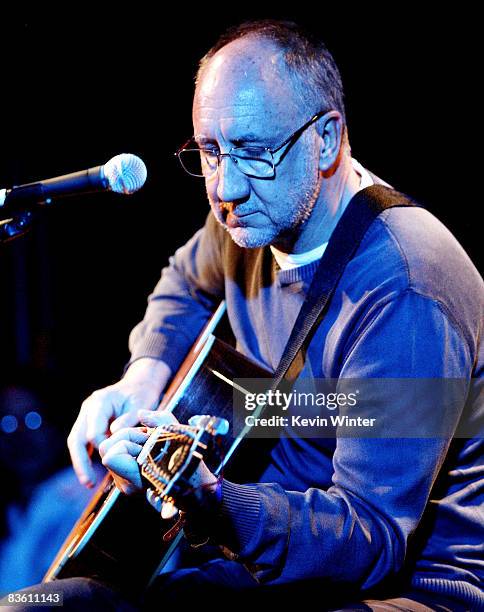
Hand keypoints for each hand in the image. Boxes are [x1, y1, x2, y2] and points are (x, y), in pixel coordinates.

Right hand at [67, 358, 170, 487]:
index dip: (102, 447)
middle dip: (80, 461)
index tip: (113, 458)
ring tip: (88, 482)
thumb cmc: (141, 394)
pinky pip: (83, 442)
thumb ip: (129, 419)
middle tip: (88, 482)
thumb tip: (114, 433)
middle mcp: (88, 408)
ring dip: (80, 462)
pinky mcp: (89, 423)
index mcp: (99, 402)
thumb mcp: (140, 404)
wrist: (139, 384)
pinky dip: (85, 456)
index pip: (93, 431)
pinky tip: (89, 474)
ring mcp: (86, 415)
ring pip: (76, 441)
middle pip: (76, 437)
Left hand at [99, 410, 217, 503]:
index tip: (146, 442)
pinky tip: (144, 450)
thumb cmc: (185, 457)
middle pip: (106, 448)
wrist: (191, 481)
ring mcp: (123, 482)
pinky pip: (114, 453)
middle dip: (125, 438)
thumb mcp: (176, 432)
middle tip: (147, 440)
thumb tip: (141, 415)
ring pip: (109, 450)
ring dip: (127, 441)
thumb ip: (159, 420)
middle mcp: (125, 485)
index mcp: (135, 479)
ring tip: (148, 445)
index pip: (110, 456)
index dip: (126, 441)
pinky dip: (127, 447)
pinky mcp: (122, 478)